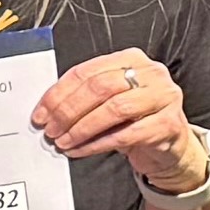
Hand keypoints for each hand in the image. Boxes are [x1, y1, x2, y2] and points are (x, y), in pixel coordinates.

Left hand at [31, 45, 201, 170]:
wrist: (169, 146)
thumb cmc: (135, 120)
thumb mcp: (109, 101)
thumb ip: (84, 97)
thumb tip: (47, 111)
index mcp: (130, 59)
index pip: (86, 72)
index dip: (58, 94)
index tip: (41, 113)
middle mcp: (150, 73)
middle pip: (99, 87)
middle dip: (68, 111)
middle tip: (51, 129)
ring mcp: (163, 97)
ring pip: (114, 109)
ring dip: (82, 128)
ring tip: (64, 141)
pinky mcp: (169, 124)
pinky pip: (126, 134)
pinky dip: (98, 144)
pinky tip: (81, 150)